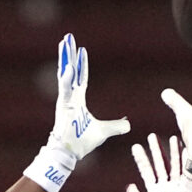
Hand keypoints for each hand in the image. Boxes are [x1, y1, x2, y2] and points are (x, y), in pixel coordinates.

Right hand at [26, 34, 129, 191]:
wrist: (70, 153)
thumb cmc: (81, 142)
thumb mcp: (103, 131)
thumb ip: (115, 126)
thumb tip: (128, 125)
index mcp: (77, 99)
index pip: (81, 77)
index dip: (81, 64)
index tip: (81, 50)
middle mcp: (70, 96)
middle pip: (70, 70)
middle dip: (69, 53)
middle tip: (67, 37)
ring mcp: (65, 100)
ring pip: (65, 73)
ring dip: (65, 58)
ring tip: (64, 43)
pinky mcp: (63, 106)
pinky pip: (65, 89)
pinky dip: (67, 77)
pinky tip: (68, 66)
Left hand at [125, 136, 191, 191]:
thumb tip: (129, 186)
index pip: (146, 171)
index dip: (141, 159)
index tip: (135, 146)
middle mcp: (166, 187)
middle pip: (160, 164)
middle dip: (156, 150)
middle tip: (151, 135)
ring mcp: (177, 188)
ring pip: (174, 166)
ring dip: (173, 152)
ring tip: (172, 137)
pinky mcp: (187, 191)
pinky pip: (187, 174)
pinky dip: (187, 162)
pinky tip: (186, 150)